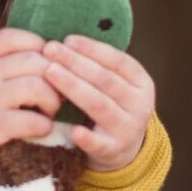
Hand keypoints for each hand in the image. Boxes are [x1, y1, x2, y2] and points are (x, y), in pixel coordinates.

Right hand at [0, 28, 61, 154]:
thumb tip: (46, 56)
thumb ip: (2, 60)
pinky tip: (42, 127)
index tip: (44, 58)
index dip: (35, 43)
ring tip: (50, 109)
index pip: (11, 37)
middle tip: (57, 88)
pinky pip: (31, 120)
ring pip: (37, 87)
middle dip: (54, 74)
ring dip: (53, 99)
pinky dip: (44, 125)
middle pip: (33, 60)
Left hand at [42, 34, 154, 171]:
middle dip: (75, 62)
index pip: (118, 60)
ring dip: (73, 87)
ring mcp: (128, 129)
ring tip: (49, 72)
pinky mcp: (114, 151)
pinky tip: (74, 130)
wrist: (121, 148)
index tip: (67, 39)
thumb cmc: (109, 105)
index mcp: (141, 83)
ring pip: (99, 105)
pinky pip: (100, 144)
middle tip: (50, 49)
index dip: (92, 48)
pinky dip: (87, 138)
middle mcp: (140, 105)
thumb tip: (64, 40)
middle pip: (105, 79)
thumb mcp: (113, 85)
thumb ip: (96, 65)